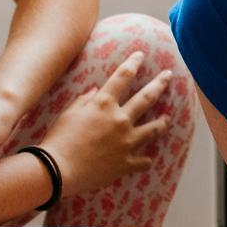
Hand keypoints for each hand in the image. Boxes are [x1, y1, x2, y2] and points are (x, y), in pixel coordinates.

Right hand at [38, 50, 176, 197]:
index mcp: (104, 104)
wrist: (57, 171)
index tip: (141, 55)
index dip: (133, 63)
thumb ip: (84, 100)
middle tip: (169, 76)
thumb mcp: (67, 114)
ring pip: (154, 129)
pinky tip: (146, 158)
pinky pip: (144, 160)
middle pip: (147, 98)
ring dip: (162, 122)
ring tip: (168, 118)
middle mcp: (120, 119)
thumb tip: (96, 90)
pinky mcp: (127, 163)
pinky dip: (145, 159)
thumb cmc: (58, 140)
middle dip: (160, 84)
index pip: (122, 77)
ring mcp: (127, 142)